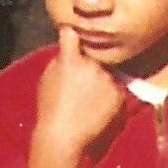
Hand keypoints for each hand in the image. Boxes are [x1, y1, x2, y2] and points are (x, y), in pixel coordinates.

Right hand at [28, 27, 126, 167]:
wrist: (64, 138)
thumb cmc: (50, 109)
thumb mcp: (47, 79)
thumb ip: (61, 59)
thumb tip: (69, 47)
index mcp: (70, 60)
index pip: (72, 32)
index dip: (73, 30)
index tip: (75, 29)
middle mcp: (92, 66)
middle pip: (93, 54)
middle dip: (89, 61)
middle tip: (81, 80)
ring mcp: (108, 80)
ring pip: (106, 71)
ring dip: (100, 78)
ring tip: (88, 98)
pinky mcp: (120, 95)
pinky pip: (115, 87)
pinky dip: (109, 94)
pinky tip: (97, 107)